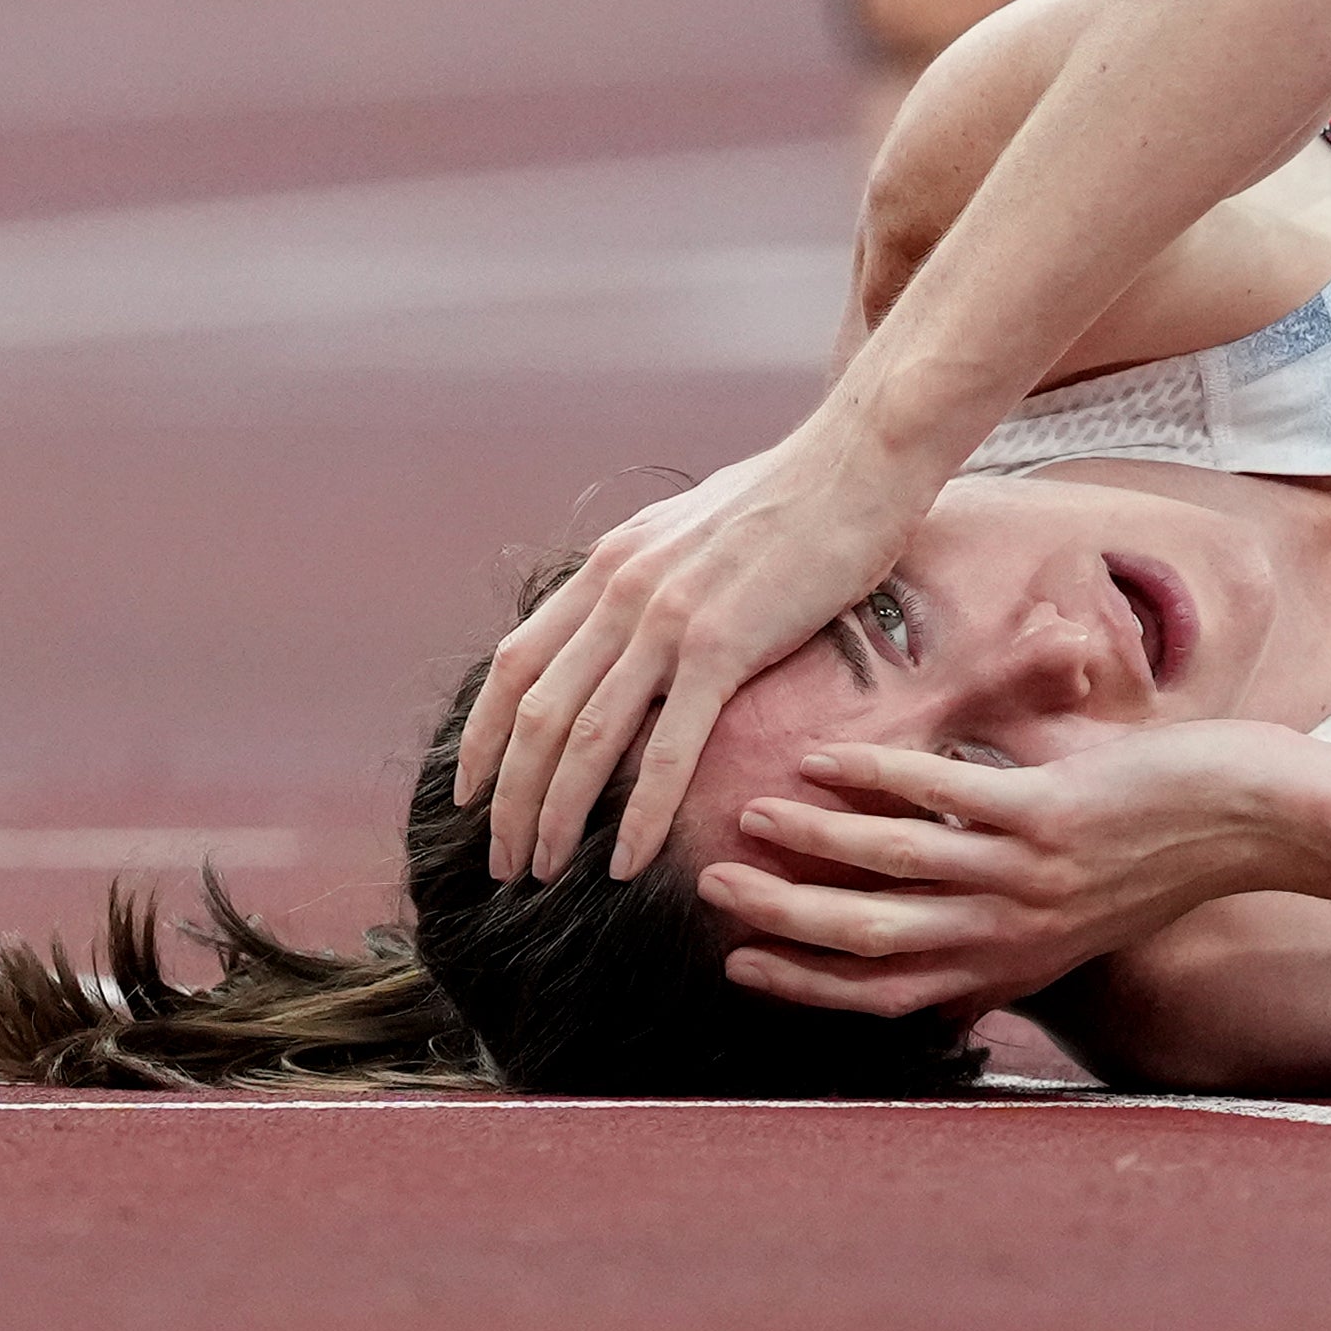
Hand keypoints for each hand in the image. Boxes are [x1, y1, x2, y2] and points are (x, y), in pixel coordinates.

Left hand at [458, 419, 947, 881]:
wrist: (861, 456)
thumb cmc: (799, 493)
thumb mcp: (695, 527)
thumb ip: (655, 574)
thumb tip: (644, 614)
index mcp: (608, 565)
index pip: (514, 664)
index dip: (481, 737)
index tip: (469, 794)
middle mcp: (619, 591)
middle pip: (534, 715)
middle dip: (508, 799)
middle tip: (501, 861)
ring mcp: (667, 619)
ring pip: (585, 738)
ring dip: (554, 816)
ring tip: (542, 874)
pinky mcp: (725, 644)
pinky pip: (666, 748)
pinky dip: (639, 813)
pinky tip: (627, 861)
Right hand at [700, 725, 1330, 1019]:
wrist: (1261, 824)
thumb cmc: (1165, 852)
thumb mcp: (1077, 909)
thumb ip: (1005, 913)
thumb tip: (948, 924)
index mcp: (1012, 961)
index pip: (885, 990)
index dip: (806, 983)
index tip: (739, 962)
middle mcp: (1011, 932)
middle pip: (867, 941)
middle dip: (782, 920)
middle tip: (709, 893)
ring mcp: (1029, 875)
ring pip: (891, 869)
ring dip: (811, 846)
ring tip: (748, 821)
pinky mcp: (1053, 817)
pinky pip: (943, 798)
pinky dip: (876, 781)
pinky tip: (825, 761)